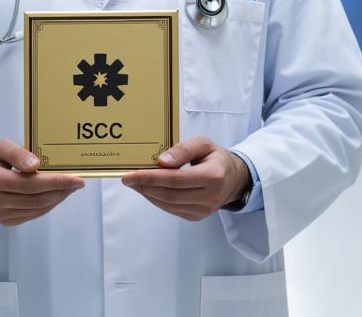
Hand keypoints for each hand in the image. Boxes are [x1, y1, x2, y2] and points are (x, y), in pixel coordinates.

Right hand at [0, 140, 84, 225]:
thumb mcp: (0, 147)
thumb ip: (17, 153)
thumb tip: (36, 165)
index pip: (30, 184)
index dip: (55, 182)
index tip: (76, 178)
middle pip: (36, 199)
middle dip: (61, 190)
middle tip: (78, 181)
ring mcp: (1, 215)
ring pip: (37, 208)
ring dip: (57, 198)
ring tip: (70, 186)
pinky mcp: (7, 221)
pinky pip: (33, 214)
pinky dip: (48, 204)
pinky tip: (56, 194)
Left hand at [120, 137, 249, 221]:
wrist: (234, 179)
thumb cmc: (216, 158)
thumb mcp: (203, 144)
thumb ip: (183, 149)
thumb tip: (161, 161)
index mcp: (213, 176)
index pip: (175, 179)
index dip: (150, 177)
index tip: (130, 174)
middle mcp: (210, 196)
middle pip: (169, 194)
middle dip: (145, 186)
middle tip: (127, 178)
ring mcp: (204, 210)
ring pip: (168, 204)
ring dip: (148, 193)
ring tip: (135, 183)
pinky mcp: (197, 217)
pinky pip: (171, 209)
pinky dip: (156, 200)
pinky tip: (148, 190)